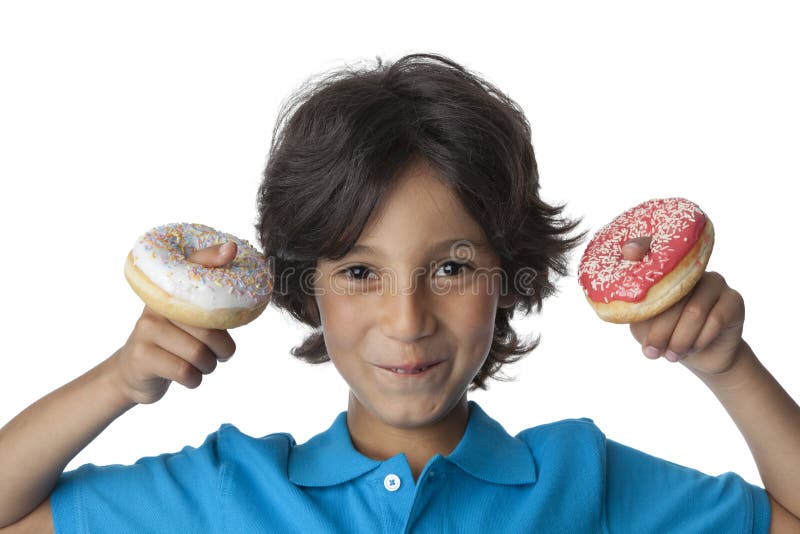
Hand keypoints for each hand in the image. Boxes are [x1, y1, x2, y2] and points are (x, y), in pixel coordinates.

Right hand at [111, 241, 237, 404]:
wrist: (132, 373)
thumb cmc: (172, 343)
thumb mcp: (189, 321)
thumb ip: (211, 303)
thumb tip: (233, 259)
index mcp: (169, 295)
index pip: (192, 268)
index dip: (211, 259)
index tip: (231, 250)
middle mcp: (155, 308)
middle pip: (207, 328)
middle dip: (223, 349)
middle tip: (221, 354)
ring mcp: (145, 332)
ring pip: (198, 353)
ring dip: (209, 366)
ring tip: (203, 365)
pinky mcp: (142, 358)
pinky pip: (184, 372)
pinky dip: (195, 379)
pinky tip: (190, 376)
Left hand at [623, 238, 745, 375]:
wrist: (703, 358)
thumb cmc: (667, 336)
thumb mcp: (644, 324)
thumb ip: (635, 307)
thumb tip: (624, 298)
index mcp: (667, 271)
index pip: (652, 249)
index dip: (640, 247)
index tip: (628, 252)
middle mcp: (691, 270)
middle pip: (673, 297)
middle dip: (660, 332)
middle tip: (651, 353)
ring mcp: (715, 282)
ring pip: (694, 312)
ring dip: (680, 340)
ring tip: (671, 356)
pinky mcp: (733, 299)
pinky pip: (715, 320)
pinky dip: (700, 340)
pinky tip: (692, 349)